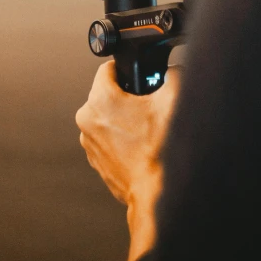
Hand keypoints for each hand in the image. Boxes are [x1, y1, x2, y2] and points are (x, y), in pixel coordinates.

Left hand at [76, 60, 180, 205]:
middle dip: (126, 95)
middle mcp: (87, 119)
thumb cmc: (160, 149)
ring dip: (123, 117)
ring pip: (107, 115)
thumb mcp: (173, 98)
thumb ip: (172, 73)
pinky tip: (140, 144)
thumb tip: (170, 70)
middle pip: (107, 93)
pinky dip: (120, 137)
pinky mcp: (95, 159)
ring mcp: (89, 141)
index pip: (107, 68)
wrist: (155, 192)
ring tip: (145, 127)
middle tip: (147, 105)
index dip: (126, 68)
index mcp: (100, 99)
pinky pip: (107, 137)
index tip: (138, 75)